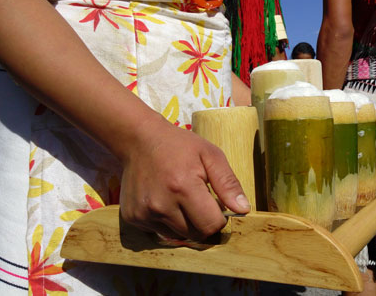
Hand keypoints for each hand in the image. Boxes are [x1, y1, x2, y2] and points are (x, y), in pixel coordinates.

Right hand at [119, 116, 250, 239]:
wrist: (139, 140)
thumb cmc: (179, 146)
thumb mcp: (210, 155)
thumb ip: (228, 183)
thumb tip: (243, 209)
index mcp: (183, 187)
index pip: (211, 225)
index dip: (219, 217)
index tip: (215, 202)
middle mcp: (160, 205)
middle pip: (196, 235)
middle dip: (203, 221)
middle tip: (198, 200)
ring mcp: (144, 213)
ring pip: (178, 236)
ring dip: (185, 223)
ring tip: (180, 198)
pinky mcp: (132, 217)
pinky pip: (159, 232)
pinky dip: (167, 222)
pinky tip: (164, 200)